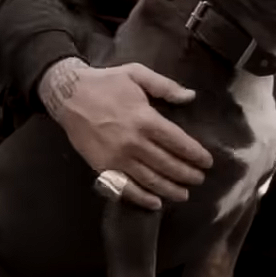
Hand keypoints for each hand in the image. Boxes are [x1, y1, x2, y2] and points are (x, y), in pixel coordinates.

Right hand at [46, 62, 212, 209]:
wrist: (68, 95)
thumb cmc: (105, 83)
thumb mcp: (136, 74)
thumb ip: (165, 86)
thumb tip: (190, 97)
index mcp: (145, 119)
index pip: (178, 142)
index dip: (195, 154)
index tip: (207, 162)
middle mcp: (134, 142)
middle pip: (168, 164)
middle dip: (187, 174)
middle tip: (199, 179)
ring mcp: (117, 157)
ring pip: (150, 179)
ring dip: (170, 189)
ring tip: (184, 194)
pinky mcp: (103, 167)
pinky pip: (126, 187)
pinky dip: (142, 198)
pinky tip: (155, 203)